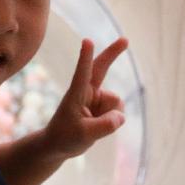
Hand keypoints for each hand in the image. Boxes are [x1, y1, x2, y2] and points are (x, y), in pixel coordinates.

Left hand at [43, 37, 129, 158]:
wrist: (59, 145)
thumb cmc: (65, 137)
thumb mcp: (84, 134)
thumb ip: (104, 126)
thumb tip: (121, 117)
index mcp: (76, 93)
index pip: (82, 73)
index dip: (85, 57)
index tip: (87, 41)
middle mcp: (87, 91)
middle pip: (102, 67)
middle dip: (113, 53)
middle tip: (125, 39)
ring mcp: (97, 98)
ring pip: (117, 104)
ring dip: (111, 118)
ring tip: (92, 127)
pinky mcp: (103, 106)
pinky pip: (118, 113)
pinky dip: (113, 122)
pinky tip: (99, 126)